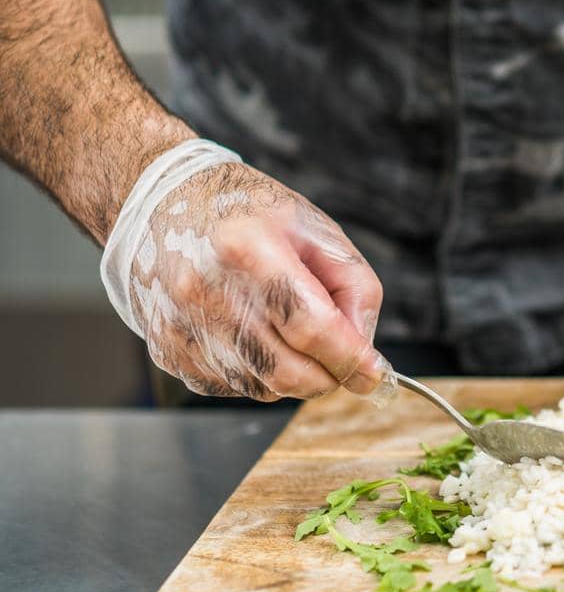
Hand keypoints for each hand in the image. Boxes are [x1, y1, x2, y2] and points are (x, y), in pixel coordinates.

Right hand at [102, 141, 391, 400]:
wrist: (161, 203)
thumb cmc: (248, 214)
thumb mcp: (317, 230)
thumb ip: (356, 289)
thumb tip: (365, 353)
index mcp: (246, 248)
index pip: (311, 326)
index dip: (350, 359)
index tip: (374, 374)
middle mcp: (204, 291)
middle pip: (287, 371)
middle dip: (328, 376)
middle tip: (341, 360)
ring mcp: (180, 326)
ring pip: (262, 388)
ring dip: (293, 375)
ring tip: (289, 331)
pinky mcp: (167, 352)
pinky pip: (232, 387)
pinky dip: (258, 374)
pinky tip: (253, 333)